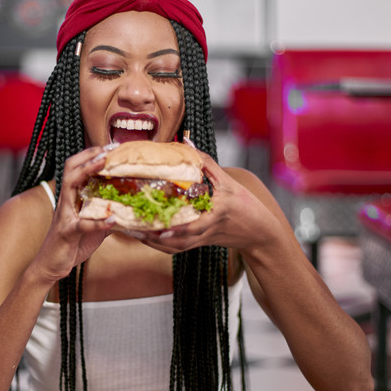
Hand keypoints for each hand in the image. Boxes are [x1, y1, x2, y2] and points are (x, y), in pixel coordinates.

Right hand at [30, 145, 118, 282]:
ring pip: (71, 186)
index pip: (76, 167)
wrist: (51, 266)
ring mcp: (64, 215)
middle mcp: (65, 201)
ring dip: (88, 172)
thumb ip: (105, 215)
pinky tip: (113, 219)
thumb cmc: (71, 244)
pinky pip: (82, 224)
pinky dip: (98, 222)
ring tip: (105, 164)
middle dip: (89, 155)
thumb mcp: (92, 226)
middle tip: (109, 148)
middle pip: (71, 168)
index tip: (111, 145)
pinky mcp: (67, 233)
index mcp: (71, 197)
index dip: (91, 154)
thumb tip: (127, 209)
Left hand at [136, 151, 280, 253]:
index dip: (179, 229)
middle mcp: (208, 230)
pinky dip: (160, 245)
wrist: (260, 233)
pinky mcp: (200, 243)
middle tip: (131, 228)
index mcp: (217, 213)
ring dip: (153, 243)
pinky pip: (178, 248)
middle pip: (178, 240)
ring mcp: (203, 239)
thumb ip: (206, 163)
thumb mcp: (229, 181)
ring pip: (175, 247)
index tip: (161, 230)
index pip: (197, 224)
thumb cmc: (246, 206)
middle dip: (154, 238)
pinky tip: (145, 235)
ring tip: (131, 232)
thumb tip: (186, 142)